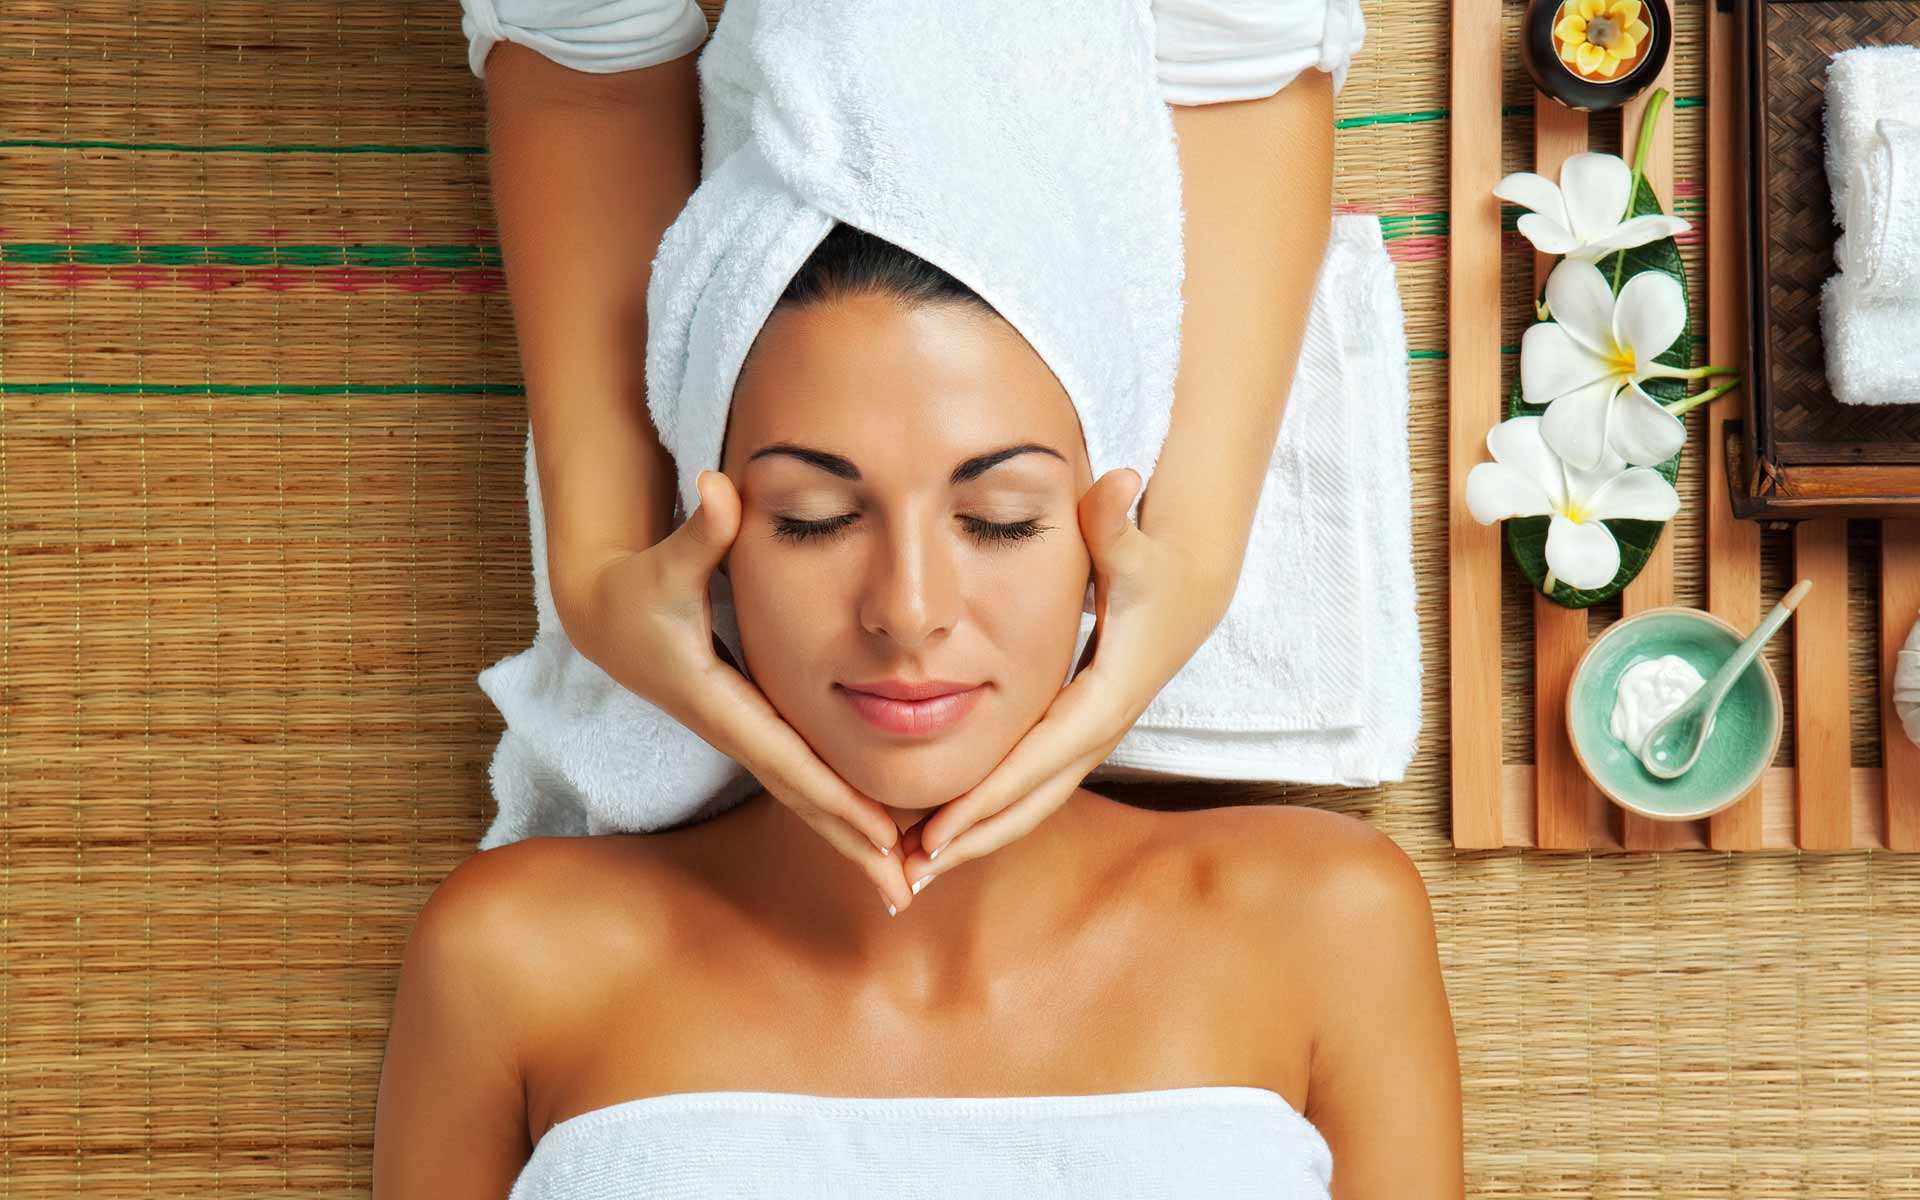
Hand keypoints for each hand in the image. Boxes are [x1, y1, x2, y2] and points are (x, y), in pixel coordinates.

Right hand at [558, 469, 914, 911]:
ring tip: (903, 881)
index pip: (791, 760)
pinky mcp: (755, 726)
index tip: (880, 838)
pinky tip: (879, 833)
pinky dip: (839, 810)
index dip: (836, 800)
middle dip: (853, 846)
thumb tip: (718, 488)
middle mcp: (739, 728)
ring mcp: (748, 733)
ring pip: (807, 796)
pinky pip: (806, 777)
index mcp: (723, 702)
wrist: (605, 615)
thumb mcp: (666, 560)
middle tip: (906, 892)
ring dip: (852, 840)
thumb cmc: (638, 586)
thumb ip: (699, 531)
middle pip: (805, 798)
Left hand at [897, 467, 1233, 894]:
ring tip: (914, 866)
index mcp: (1103, 696)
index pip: (1036, 761)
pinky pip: (1029, 785)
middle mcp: (1096, 728)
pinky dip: (989, 813)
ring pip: (1029, 803)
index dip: (985, 800)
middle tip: (908, 875)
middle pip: (1030, 803)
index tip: (936, 834)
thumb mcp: (1136, 542)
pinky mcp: (1076, 732)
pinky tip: (944, 829)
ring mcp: (1088, 736)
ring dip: (975, 838)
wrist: (1191, 583)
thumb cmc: (1154, 561)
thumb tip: (1121, 481)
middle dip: (971, 841)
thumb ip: (1118, 520)